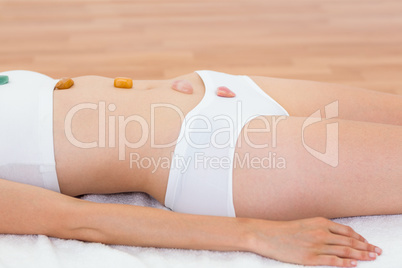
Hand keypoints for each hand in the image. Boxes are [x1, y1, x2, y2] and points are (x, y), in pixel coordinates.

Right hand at [247, 217, 381, 266]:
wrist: (267, 235)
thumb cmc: (284, 230)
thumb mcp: (305, 224)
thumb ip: (321, 228)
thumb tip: (336, 236)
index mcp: (320, 222)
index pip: (347, 231)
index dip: (360, 238)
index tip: (368, 243)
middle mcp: (321, 233)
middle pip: (349, 241)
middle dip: (366, 247)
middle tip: (378, 251)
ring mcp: (316, 245)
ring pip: (345, 250)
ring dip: (361, 255)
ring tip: (372, 258)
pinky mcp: (310, 258)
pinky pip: (333, 261)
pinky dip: (345, 262)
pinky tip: (355, 264)